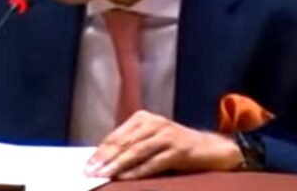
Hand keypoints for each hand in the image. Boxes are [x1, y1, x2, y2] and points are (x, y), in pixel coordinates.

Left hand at [84, 110, 242, 179]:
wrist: (210, 149)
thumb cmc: (175, 146)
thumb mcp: (151, 140)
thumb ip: (131, 146)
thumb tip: (103, 162)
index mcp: (144, 118)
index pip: (116, 136)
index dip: (100, 151)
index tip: (86, 165)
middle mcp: (154, 123)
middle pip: (123, 142)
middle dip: (104, 159)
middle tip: (90, 172)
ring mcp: (167, 135)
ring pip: (136, 151)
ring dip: (118, 165)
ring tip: (104, 175)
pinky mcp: (178, 150)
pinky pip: (154, 162)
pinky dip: (138, 171)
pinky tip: (126, 178)